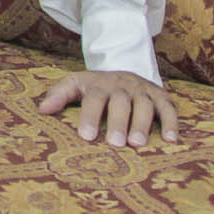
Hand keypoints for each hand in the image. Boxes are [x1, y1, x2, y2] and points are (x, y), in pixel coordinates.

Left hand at [40, 69, 181, 148]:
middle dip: (118, 122)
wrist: (125, 69)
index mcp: (100, 84)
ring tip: (138, 144)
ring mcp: (143, 91)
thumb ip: (59, 94)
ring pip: (145, 105)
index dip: (90, 116)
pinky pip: (169, 108)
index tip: (86, 137)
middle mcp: (123, 86)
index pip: (94, 99)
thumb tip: (42, 110)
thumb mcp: (76, 84)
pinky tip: (171, 140)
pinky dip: (172, 123)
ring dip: (142, 124)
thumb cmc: (97, 86)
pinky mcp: (162, 96)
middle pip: (121, 102)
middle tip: (115, 143)